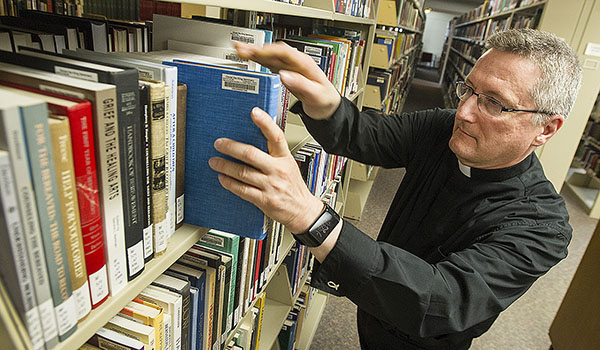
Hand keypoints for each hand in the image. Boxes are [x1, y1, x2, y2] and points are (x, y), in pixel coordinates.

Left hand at [208, 107, 324, 233]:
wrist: (302, 211)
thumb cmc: (293, 187)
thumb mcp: (288, 165)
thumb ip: (273, 154)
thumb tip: (251, 140)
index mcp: (285, 158)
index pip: (276, 136)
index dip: (265, 123)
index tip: (254, 112)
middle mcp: (278, 170)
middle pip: (251, 155)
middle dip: (231, 148)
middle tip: (219, 143)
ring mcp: (270, 186)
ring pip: (243, 173)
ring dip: (225, 166)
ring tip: (214, 161)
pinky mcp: (264, 200)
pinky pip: (242, 190)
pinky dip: (229, 183)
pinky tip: (222, 178)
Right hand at [234, 41, 340, 119]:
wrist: (327, 106)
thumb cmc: (324, 100)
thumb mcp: (315, 95)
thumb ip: (301, 85)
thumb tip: (284, 74)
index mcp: (305, 65)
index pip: (284, 53)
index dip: (268, 51)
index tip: (255, 54)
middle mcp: (297, 63)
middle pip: (275, 51)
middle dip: (256, 49)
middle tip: (240, 49)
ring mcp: (291, 67)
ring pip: (271, 56)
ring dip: (255, 52)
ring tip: (239, 51)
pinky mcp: (286, 72)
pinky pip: (271, 63)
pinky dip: (259, 60)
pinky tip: (250, 59)